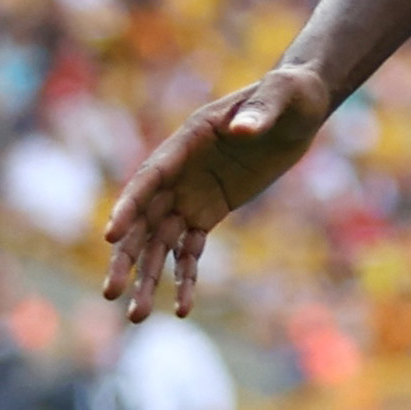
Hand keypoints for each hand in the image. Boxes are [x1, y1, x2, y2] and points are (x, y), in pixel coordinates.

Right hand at [101, 65, 336, 321]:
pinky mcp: (208, 211)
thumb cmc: (289, 93)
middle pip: (144, 218)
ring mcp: (191, 194)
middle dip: (127, 256)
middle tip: (110, 292)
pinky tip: (182, 308)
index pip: (150, 177)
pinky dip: (184, 277)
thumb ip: (260, 113)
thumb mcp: (282, 96)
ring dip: (148, 277)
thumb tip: (243, 130)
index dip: (129, 206)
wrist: (300, 106)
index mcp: (188, 140)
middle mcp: (179, 171)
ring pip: (160, 241)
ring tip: (137, 316)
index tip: (111, 236)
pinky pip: (190, 249)